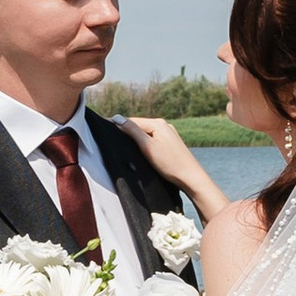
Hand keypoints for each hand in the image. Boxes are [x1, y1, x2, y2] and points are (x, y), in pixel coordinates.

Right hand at [114, 115, 228, 218]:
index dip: (118, 125)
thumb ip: (132, 131)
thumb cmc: (169, 163)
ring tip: (124, 147)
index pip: (132, 121)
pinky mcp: (171, 144)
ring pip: (146, 134)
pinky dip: (144, 144)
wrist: (191, 177)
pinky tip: (141, 152)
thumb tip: (117, 118)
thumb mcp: (147, 146)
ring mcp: (169, 134)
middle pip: (139, 126)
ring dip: (135, 139)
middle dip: (127, 133)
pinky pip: (153, 140)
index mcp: (158, 123)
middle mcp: (164, 125)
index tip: (104, 129)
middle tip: (112, 141)